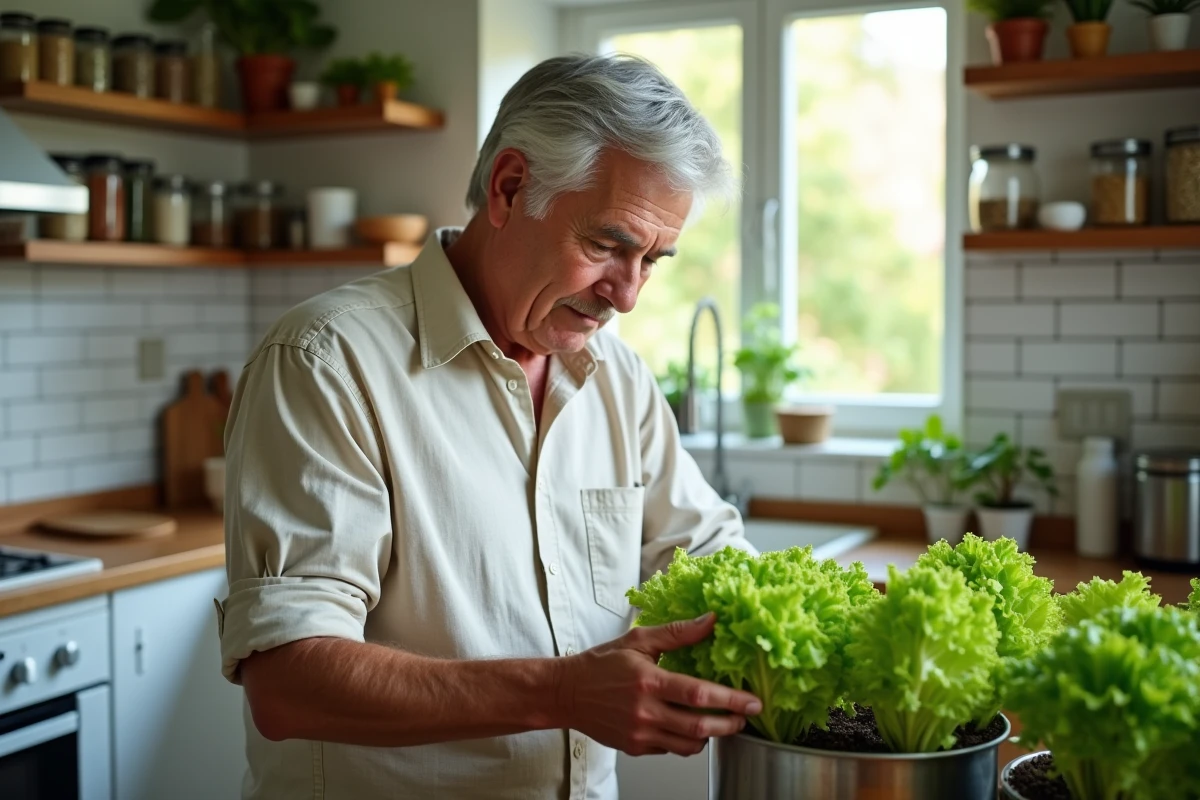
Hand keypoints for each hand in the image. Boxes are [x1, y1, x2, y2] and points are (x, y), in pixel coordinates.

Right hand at [556, 613, 761, 756]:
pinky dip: (686, 741)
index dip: (730, 700)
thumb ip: (677, 633)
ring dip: (711, 736)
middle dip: (730, 724)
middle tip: (745, 717)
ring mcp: (640, 733)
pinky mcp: (635, 747)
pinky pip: (670, 749)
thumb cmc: (600, 664)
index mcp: (649, 681)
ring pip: (688, 745)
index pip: (699, 694)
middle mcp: (645, 711)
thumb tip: (710, 621)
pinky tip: (689, 727)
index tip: (752, 701)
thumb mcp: (639, 640)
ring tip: (721, 723)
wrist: (566, 692)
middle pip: (700, 727)